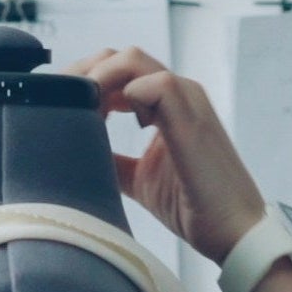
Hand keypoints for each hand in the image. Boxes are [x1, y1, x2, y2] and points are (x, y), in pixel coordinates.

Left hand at [58, 47, 267, 264]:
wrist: (233, 233)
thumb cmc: (194, 207)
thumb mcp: (139, 179)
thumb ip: (113, 160)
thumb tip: (78, 153)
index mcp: (166, 105)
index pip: (120, 71)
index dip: (85, 80)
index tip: (59, 103)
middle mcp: (178, 95)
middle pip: (120, 58)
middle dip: (83, 73)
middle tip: (58, 101)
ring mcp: (187, 103)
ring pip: (134, 61)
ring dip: (97, 78)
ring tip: (76, 105)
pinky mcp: (193, 120)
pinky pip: (159, 83)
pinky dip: (127, 91)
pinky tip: (105, 116)